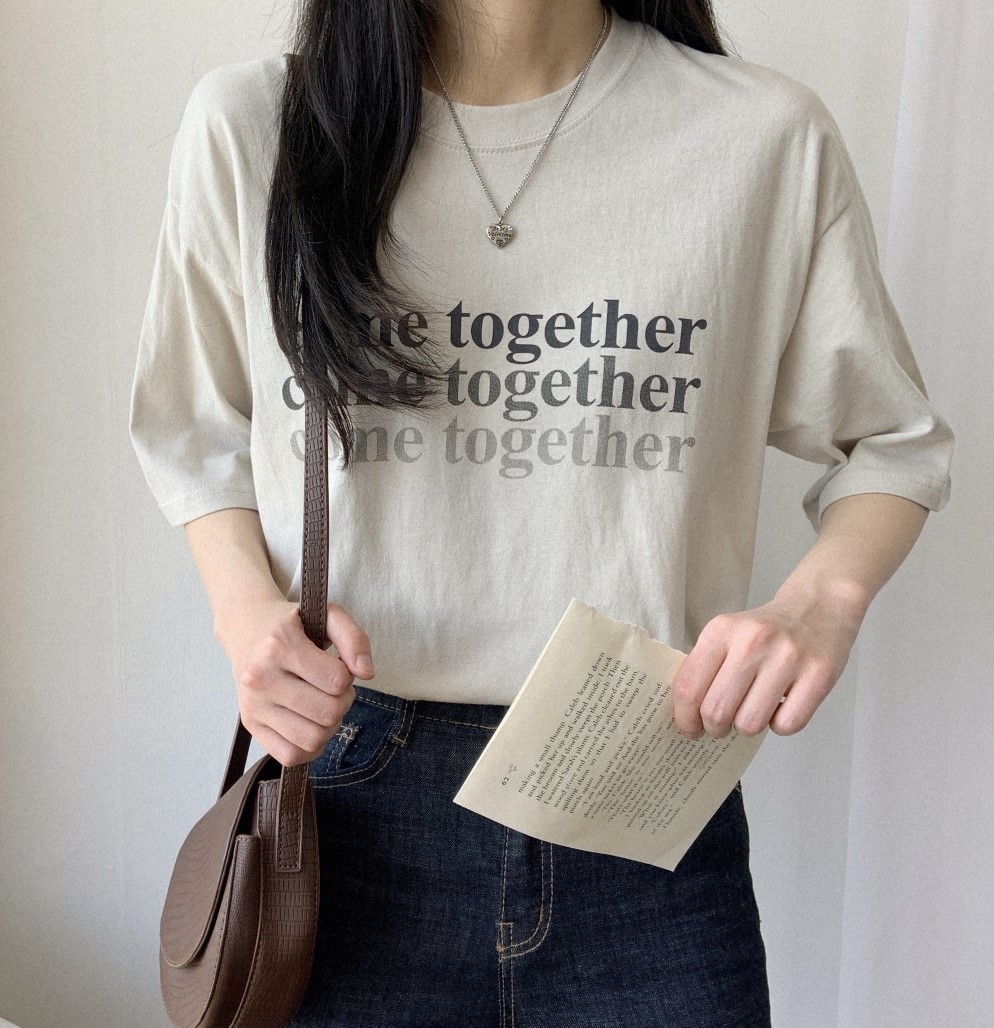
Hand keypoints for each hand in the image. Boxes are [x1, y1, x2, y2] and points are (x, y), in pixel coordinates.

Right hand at [219, 598, 374, 765]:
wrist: (247, 629)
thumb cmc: (294, 625)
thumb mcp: (328, 616)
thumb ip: (354, 638)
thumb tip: (366, 673)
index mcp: (279, 645)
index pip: (337, 680)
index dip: (348, 675)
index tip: (337, 665)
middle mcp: (260, 677)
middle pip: (329, 713)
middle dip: (342, 701)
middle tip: (332, 687)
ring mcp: (253, 704)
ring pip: (313, 739)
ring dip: (329, 726)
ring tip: (321, 704)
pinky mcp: (250, 725)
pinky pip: (290, 756)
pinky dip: (309, 747)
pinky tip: (309, 723)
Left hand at [670, 593, 861, 739]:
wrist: (818, 605)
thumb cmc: (766, 629)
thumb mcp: (726, 634)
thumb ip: (705, 667)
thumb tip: (686, 715)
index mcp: (721, 630)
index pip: (689, 687)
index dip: (684, 718)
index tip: (689, 728)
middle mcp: (753, 642)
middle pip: (717, 711)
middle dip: (714, 728)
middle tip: (720, 726)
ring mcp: (788, 659)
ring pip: (750, 723)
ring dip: (747, 727)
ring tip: (752, 711)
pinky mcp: (819, 676)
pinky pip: (786, 725)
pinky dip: (779, 725)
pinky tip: (780, 707)